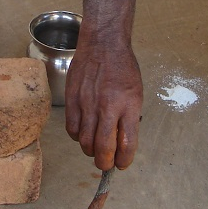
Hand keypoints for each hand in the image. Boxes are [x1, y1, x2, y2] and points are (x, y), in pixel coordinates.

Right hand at [64, 37, 142, 170]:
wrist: (103, 44)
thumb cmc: (122, 68)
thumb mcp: (136, 93)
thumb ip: (129, 119)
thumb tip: (122, 144)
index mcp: (128, 105)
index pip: (127, 144)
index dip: (124, 160)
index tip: (122, 164)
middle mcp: (108, 107)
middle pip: (103, 148)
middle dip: (105, 163)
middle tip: (106, 164)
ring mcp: (87, 103)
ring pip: (85, 142)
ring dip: (90, 151)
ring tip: (95, 149)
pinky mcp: (72, 99)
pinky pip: (72, 129)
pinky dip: (77, 137)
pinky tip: (83, 132)